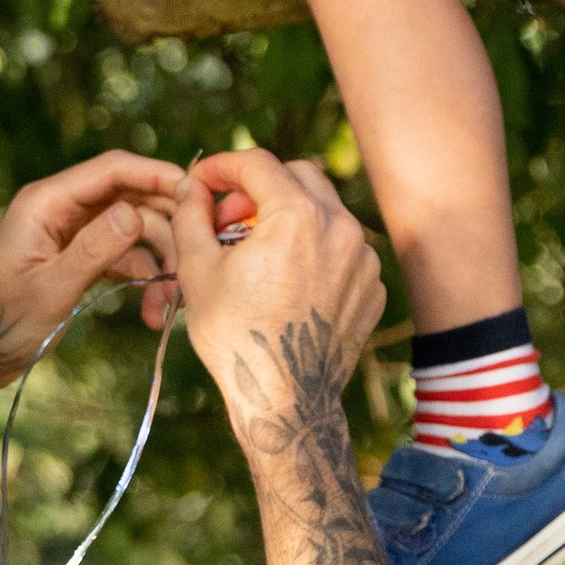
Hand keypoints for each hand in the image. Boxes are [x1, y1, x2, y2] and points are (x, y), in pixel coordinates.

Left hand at [0, 149, 186, 377]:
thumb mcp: (49, 289)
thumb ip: (92, 249)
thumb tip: (136, 212)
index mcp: (46, 202)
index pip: (113, 170)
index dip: (158, 175)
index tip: (197, 194)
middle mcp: (60, 209)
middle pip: (131, 198)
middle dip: (165, 228)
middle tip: (194, 260)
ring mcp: (70, 233)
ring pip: (133, 229)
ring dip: (158, 261)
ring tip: (170, 305)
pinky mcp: (77, 257)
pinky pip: (122, 255)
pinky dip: (142, 279)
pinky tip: (152, 313)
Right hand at [168, 146, 384, 425]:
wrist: (286, 400)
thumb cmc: (235, 336)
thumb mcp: (197, 270)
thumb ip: (192, 215)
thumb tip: (192, 187)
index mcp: (297, 216)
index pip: (257, 164)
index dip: (223, 166)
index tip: (203, 181)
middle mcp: (340, 227)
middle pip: (298, 177)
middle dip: (260, 187)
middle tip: (230, 217)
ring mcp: (364, 258)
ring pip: (324, 211)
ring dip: (290, 217)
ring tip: (257, 252)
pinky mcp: (373, 286)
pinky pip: (343, 248)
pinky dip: (315, 250)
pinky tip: (287, 281)